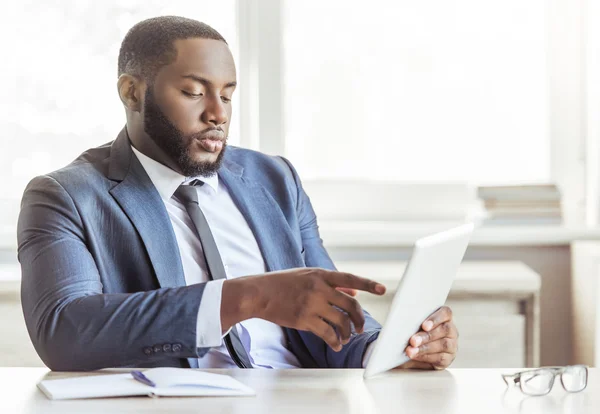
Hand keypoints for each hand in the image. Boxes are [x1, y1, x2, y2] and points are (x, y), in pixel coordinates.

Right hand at [222, 268, 385, 351]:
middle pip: (350, 304)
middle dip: (359, 318)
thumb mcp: (307, 276)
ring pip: (341, 321)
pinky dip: (335, 341)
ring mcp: (311, 304)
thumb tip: (353, 291)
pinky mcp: (304, 320)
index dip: (368, 284)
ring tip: (346, 337)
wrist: (259, 293)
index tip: (383, 290)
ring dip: (348, 332)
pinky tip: (336, 344)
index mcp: (320, 274)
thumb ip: (331, 283)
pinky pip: (327, 333)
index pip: (350, 278)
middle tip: (360, 327)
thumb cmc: (283, 283)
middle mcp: (319, 288)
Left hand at [398, 306, 457, 369]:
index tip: (424, 326)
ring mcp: (452, 345)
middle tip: (413, 341)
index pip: (446, 313)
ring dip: (425, 348)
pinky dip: (426, 357)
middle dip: (427, 336)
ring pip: (443, 344)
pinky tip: (415, 356)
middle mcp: (451, 330)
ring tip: (411, 351)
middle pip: (444, 330)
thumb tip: (400, 318)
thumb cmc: (414, 333)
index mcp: (444, 317)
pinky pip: (440, 358)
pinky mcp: (448, 358)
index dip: (436, 318)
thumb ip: (412, 321)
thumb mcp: (414, 325)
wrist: (414, 352)